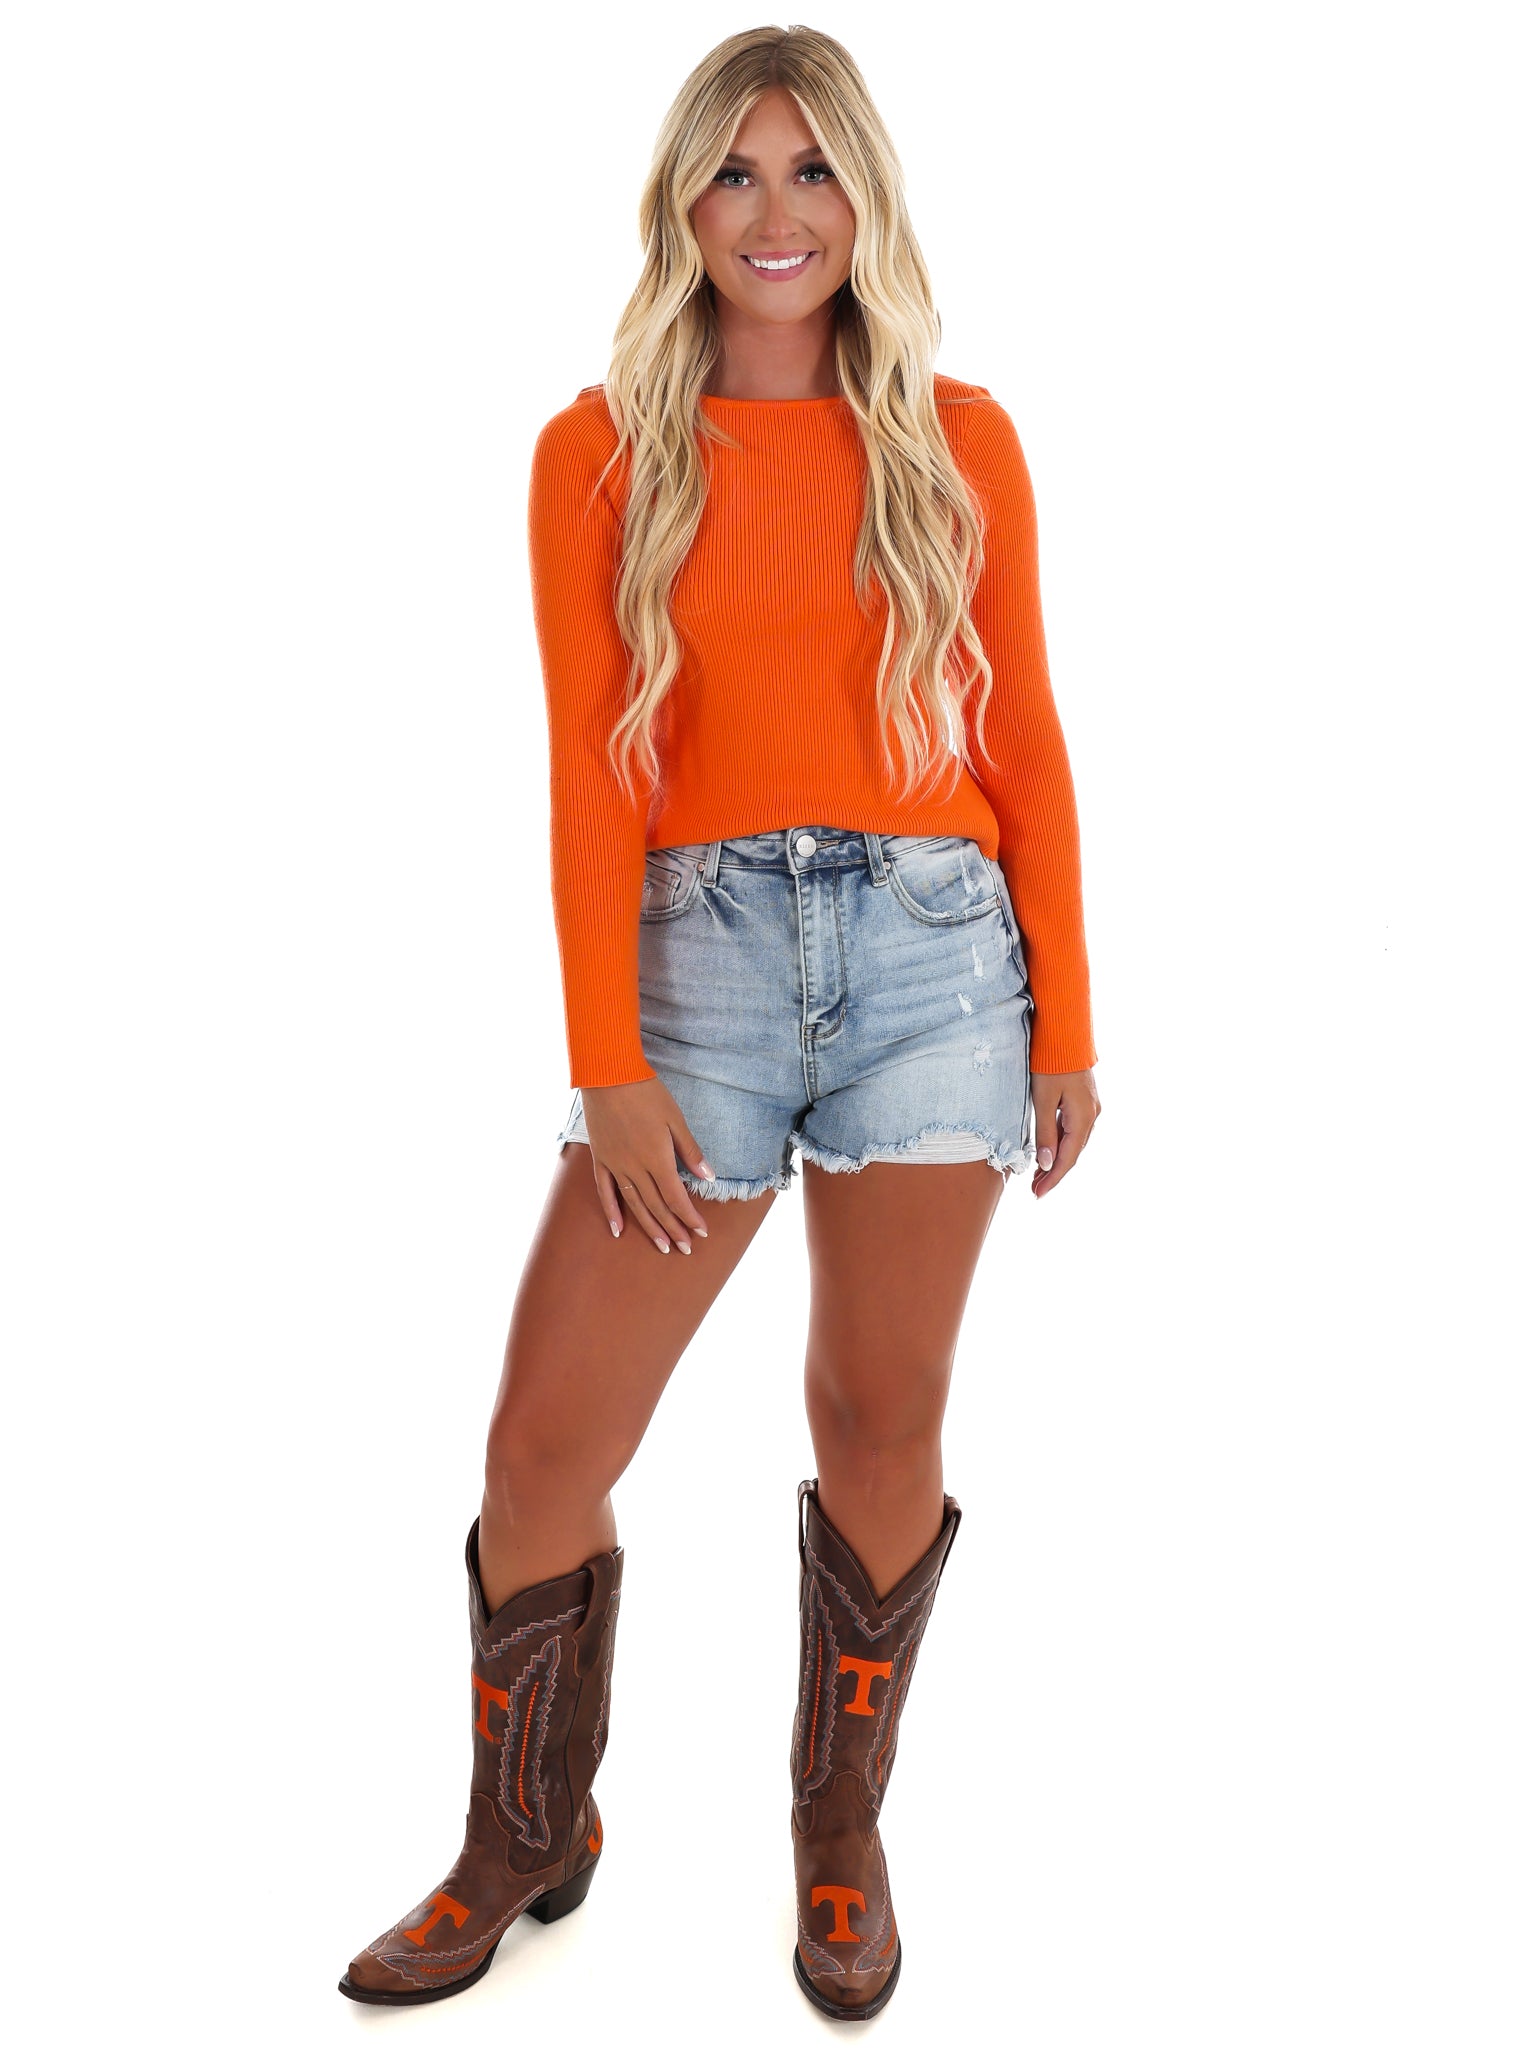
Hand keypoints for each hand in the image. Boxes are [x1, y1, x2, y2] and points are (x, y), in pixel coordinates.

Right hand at [578, 1077, 715, 1253]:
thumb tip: (709, 1177)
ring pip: (634, 1204)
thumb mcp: (675, 1119)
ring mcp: (616, 1165)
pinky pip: (605, 1191)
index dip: (689, 1217)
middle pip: (657, 1206)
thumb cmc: (646, 1093)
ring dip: (649, 1227)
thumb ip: (690, 1151)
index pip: (676, 1197)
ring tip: (661, 1246)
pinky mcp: (601, 1159)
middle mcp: (635, 1167)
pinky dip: (612, 1211)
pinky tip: (618, 1229)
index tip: (701, 1232)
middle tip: (685, 1248)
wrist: (609, 1075)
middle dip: (673, 1229)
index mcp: (657, 1158)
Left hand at [1029, 1069, 1101, 1196]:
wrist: (1064, 1033)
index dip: (1053, 1178)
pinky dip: (1060, 1143)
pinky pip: (1073, 1129)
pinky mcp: (1084, 1100)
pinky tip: (1048, 1150)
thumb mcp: (1042, 1099)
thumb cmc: (1050, 1063)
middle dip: (1053, 1172)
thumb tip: (1046, 1164)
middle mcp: (1092, 1115)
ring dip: (1056, 1159)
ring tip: (1038, 1176)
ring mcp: (1090, 1107)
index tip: (1037, 1195)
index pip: (1067, 1158)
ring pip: (1073, 1142)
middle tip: (1034, 1190)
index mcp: (1083, 1117)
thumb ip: (1045, 1133)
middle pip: (1073, 1153)